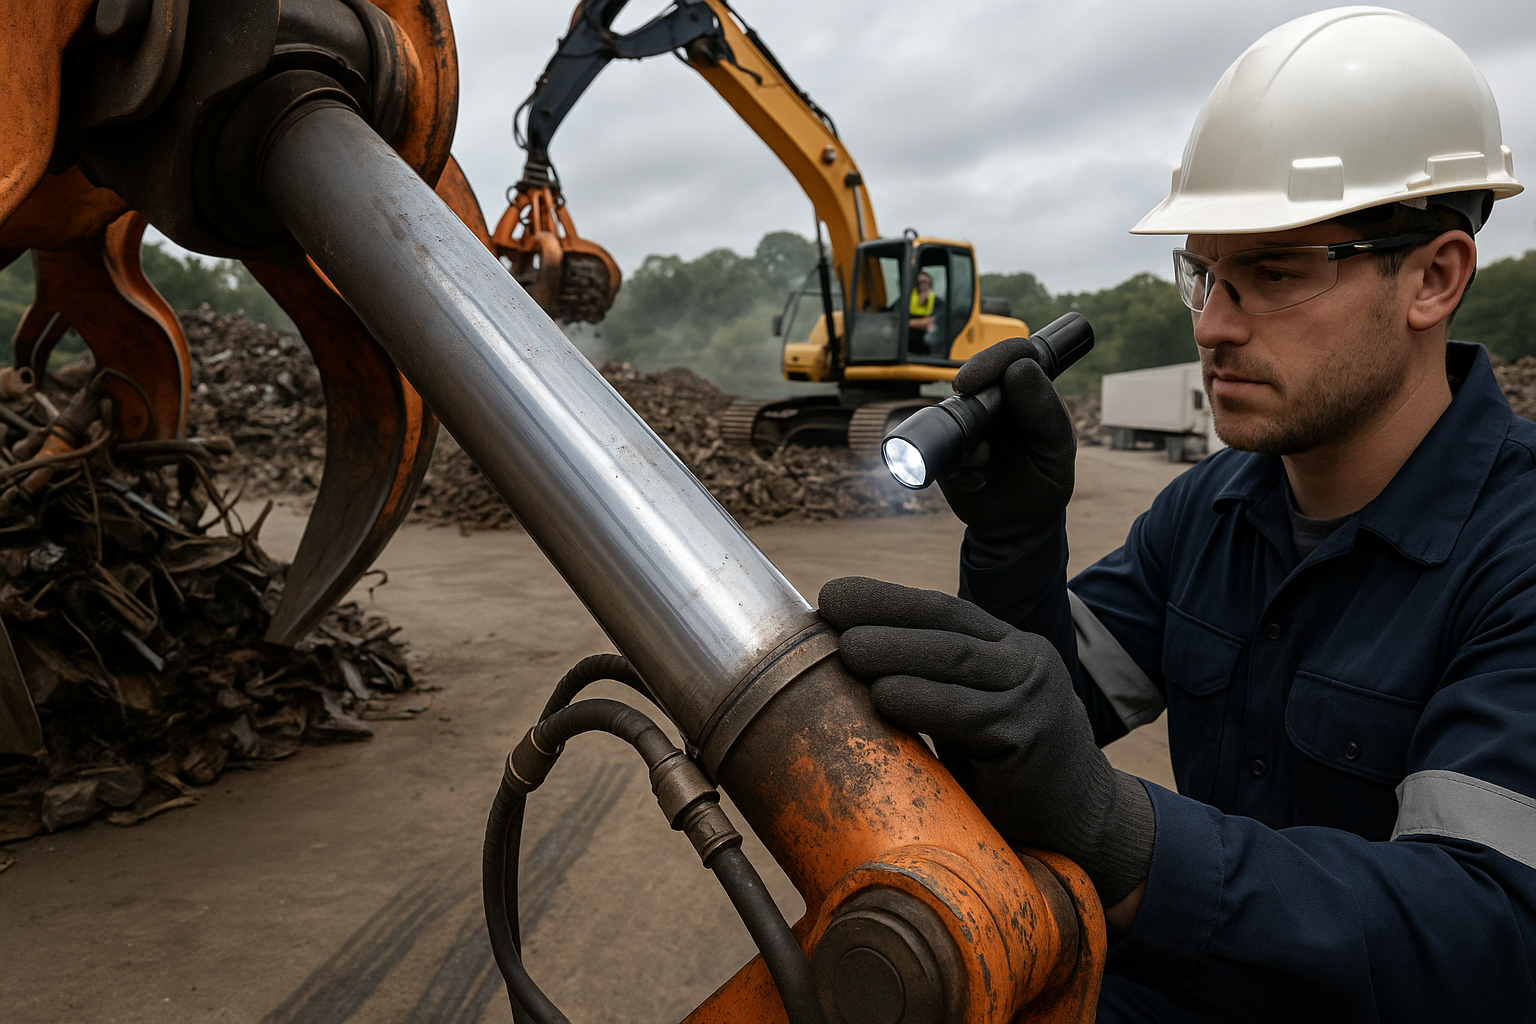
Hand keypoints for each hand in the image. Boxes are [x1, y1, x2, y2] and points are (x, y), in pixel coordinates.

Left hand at [819, 575, 1152, 907]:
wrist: (1082, 826)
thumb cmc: (1008, 772)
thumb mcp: (972, 715)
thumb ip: (932, 685)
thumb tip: (846, 662)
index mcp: (1008, 648)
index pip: (942, 610)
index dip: (887, 598)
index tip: (834, 593)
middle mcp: (1025, 660)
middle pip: (946, 625)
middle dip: (883, 614)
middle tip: (829, 612)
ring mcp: (1034, 694)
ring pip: (955, 659)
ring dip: (895, 651)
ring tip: (847, 649)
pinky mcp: (1032, 735)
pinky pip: (967, 713)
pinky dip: (921, 701)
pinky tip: (883, 696)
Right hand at [940, 338, 1075, 564]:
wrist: (1016, 527)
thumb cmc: (1043, 482)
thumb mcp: (1055, 450)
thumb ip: (1045, 411)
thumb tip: (1019, 369)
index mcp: (1031, 394)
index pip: (1016, 355)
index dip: (994, 358)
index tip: (973, 381)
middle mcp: (999, 403)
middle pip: (977, 373)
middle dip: (968, 389)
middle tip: (964, 397)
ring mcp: (971, 424)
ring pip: (952, 412)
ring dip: (964, 440)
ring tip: (984, 465)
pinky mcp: (948, 448)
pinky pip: (937, 447)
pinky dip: (955, 466)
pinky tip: (977, 481)